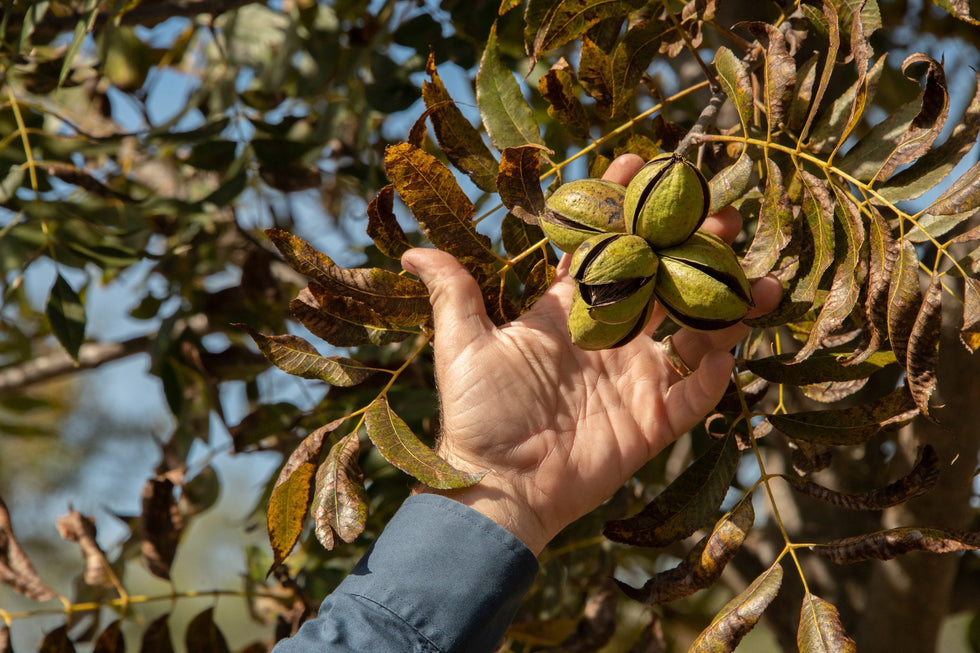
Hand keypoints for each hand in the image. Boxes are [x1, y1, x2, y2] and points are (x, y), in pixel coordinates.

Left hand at [401, 154, 781, 554]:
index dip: (622, 208)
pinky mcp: (653, 422)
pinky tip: (728, 349)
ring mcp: (635, 379)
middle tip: (720, 211)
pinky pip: (695, 395)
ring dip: (725, 306)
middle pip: (662, 282)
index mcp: (568, 314)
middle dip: (692, 245)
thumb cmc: (476, 415)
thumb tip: (409, 250)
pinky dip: (714, 375)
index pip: (603, 250)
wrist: (497, 485)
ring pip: (693, 334)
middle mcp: (609, 339)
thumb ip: (452, 292)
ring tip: (759, 279)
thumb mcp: (461, 346)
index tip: (642, 161)